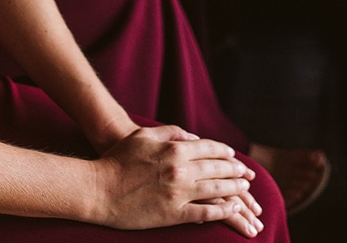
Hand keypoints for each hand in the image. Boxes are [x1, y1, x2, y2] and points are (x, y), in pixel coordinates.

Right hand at [92, 126, 262, 236]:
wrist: (98, 189)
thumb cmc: (118, 159)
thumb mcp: (144, 135)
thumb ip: (171, 132)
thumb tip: (193, 137)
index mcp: (175, 149)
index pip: (210, 149)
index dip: (226, 153)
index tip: (235, 158)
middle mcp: (181, 169)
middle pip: (218, 168)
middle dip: (237, 171)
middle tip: (249, 175)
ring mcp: (178, 192)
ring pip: (217, 189)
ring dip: (235, 190)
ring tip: (246, 192)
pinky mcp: (173, 213)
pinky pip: (205, 212)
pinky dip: (222, 210)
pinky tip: (232, 209)